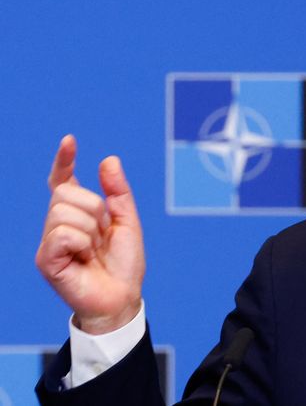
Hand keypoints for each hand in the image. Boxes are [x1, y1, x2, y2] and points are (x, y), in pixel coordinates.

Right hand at [36, 135, 145, 334]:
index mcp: (78, 213)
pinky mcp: (46, 259)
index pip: (63, 181)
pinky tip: (83, 258)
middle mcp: (59, 224)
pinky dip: (81, 243)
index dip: (64, 160)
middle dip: (94, 209)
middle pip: (66, 193)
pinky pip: (62, 233)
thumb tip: (108, 160)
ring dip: (89, 229)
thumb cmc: (123, 263)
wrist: (122, 296)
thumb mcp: (128, 221)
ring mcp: (50, 242)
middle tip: (102, 235)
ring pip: (64, 211)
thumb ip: (119, 191)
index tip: (69, 140)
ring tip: (93, 249)